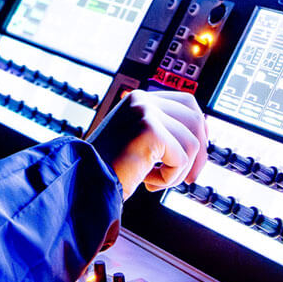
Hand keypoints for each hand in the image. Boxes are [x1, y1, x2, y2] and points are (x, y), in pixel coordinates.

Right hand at [88, 90, 208, 200]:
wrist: (82, 181)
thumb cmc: (106, 169)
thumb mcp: (135, 142)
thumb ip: (161, 133)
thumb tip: (200, 138)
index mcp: (138, 100)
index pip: (186, 102)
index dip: (199, 126)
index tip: (199, 151)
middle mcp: (142, 100)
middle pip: (195, 118)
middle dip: (200, 152)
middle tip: (189, 177)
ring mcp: (145, 112)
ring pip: (192, 143)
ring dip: (179, 170)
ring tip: (155, 180)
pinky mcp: (149, 130)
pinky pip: (182, 158)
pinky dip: (169, 178)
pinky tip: (148, 181)